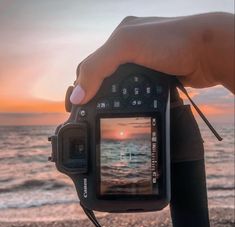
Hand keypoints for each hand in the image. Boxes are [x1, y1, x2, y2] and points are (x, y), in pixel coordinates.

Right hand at [70, 13, 233, 103]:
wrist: (208, 53)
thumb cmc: (172, 41)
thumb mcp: (127, 46)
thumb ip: (98, 66)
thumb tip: (78, 94)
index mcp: (120, 37)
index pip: (91, 63)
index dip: (82, 84)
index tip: (76, 105)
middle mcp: (131, 50)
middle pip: (105, 77)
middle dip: (98, 94)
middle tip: (92, 112)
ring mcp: (145, 65)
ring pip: (121, 87)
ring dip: (114, 100)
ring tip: (108, 115)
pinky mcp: (157, 78)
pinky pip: (137, 92)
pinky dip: (131, 101)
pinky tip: (129, 109)